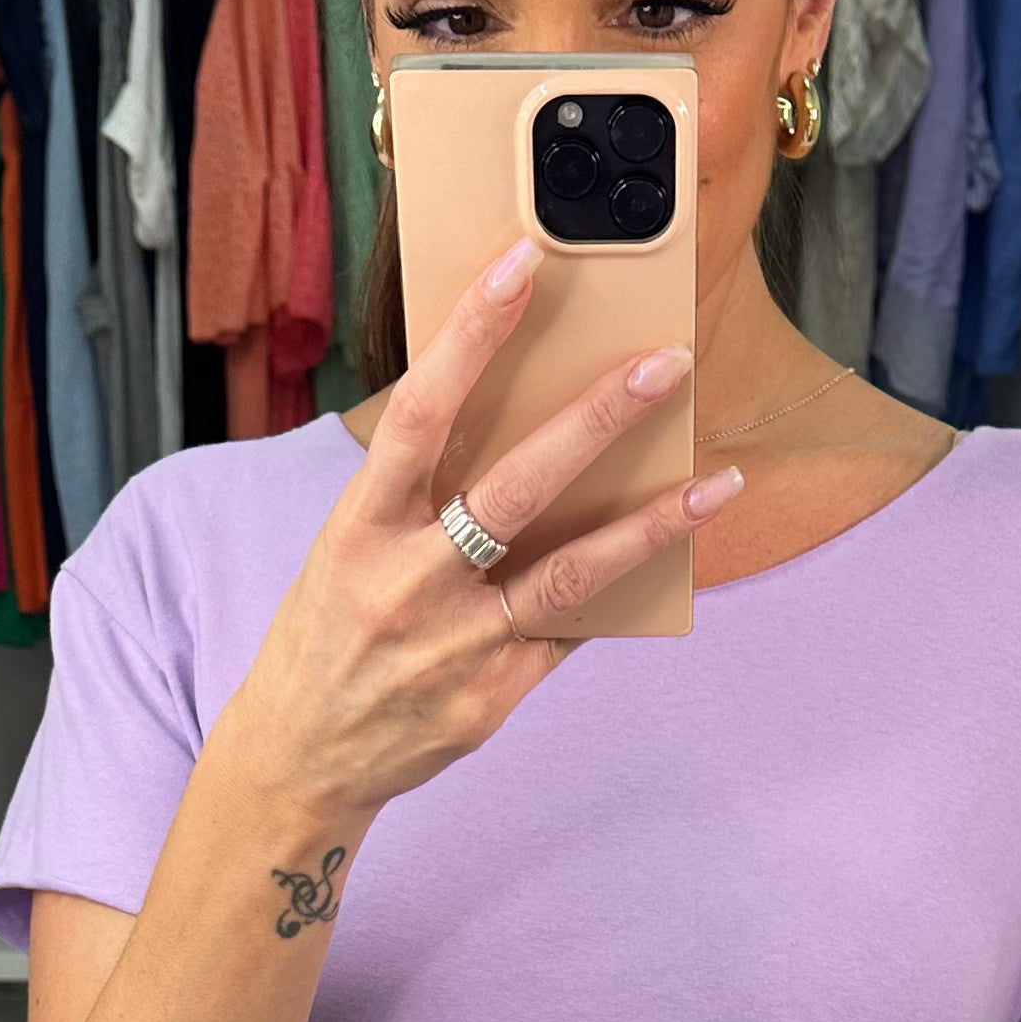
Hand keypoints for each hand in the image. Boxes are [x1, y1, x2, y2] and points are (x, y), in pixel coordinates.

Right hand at [222, 241, 739, 821]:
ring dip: (654, 523)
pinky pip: (572, 630)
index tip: (523, 265)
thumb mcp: (348, 548)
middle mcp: (409, 582)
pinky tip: (675, 553)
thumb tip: (521, 424)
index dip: (472, 334)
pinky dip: (622, 589)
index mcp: (361, 527)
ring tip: (720, 482)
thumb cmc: (331, 632)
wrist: (300, 756)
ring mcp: (457, 645)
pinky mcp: (494, 696)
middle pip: (516, 487)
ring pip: (571, 572)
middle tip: (665, 366)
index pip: (422, 413)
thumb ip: (419, 495)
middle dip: (596, 421)